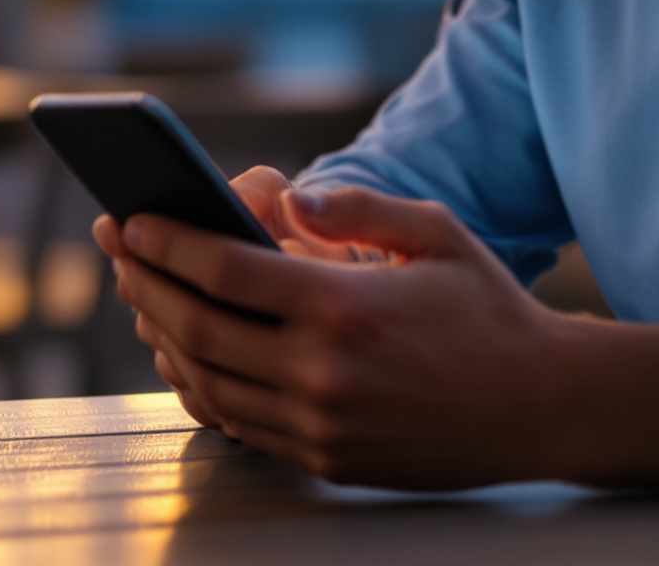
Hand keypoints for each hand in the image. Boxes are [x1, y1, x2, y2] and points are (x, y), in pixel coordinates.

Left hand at [103, 185, 585, 488]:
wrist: (542, 407)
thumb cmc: (489, 312)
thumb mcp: (436, 233)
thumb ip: (358, 206)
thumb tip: (289, 198)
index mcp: (345, 307)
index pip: (224, 271)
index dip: (167, 243)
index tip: (132, 220)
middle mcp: (323, 373)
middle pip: (197, 327)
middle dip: (144, 283)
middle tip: (116, 250)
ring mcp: (321, 425)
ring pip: (207, 382)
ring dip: (161, 337)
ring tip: (143, 298)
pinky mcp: (327, 459)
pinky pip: (239, 424)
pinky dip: (200, 387)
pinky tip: (188, 355)